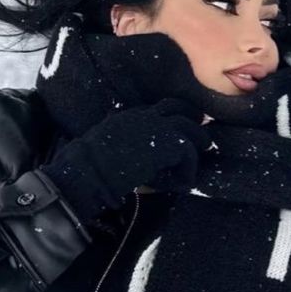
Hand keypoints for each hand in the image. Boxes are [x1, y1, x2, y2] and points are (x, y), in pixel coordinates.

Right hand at [40, 98, 212, 226]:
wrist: (90, 171)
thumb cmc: (91, 166)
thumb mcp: (108, 147)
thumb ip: (124, 144)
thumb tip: (144, 161)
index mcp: (129, 116)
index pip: (158, 110)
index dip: (171, 120)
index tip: (179, 134)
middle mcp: (145, 115)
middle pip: (178, 107)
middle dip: (192, 119)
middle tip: (201, 135)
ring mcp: (158, 125)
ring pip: (190, 127)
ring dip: (196, 145)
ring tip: (199, 157)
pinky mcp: (168, 142)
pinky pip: (189, 152)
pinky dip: (188, 169)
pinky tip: (181, 184)